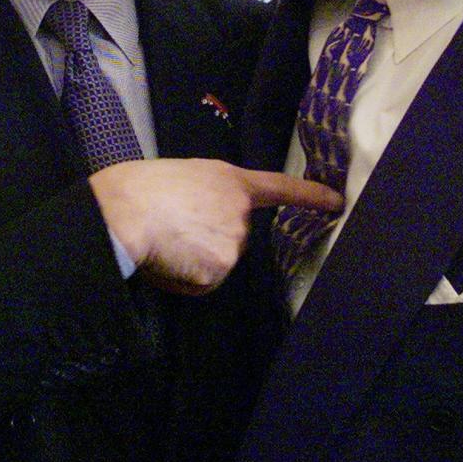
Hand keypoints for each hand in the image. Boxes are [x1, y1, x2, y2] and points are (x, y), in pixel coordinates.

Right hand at [89, 159, 342, 295]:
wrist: (125, 213)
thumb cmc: (141, 189)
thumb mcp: (183, 178)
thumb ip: (206, 197)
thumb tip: (201, 224)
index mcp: (231, 181)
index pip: (280, 188)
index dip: (310, 196)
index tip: (337, 202)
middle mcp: (240, 213)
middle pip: (231, 238)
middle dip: (204, 240)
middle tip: (170, 226)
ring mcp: (233, 243)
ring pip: (215, 263)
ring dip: (192, 260)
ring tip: (163, 239)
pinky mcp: (219, 271)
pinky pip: (202, 283)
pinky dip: (183, 278)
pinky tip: (166, 259)